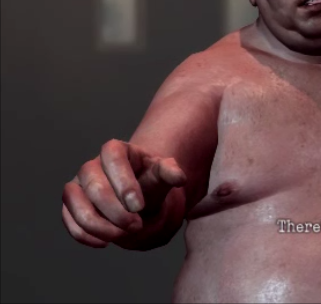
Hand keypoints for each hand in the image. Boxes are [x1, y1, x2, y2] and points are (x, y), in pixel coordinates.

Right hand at [61, 139, 186, 247]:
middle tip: (136, 225)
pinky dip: (85, 235)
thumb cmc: (150, 182)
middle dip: (115, 210)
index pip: (112, 156)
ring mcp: (78, 185)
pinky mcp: (71, 205)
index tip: (138, 207)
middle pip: (94, 184)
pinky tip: (106, 242)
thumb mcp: (163, 175)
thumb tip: (179, 177)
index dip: (123, 182)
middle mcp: (92, 165)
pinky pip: (68, 220)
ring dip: (98, 225)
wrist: (140, 197)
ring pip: (75, 203)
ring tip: (122, 235)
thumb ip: (170, 173)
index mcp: (115, 150)